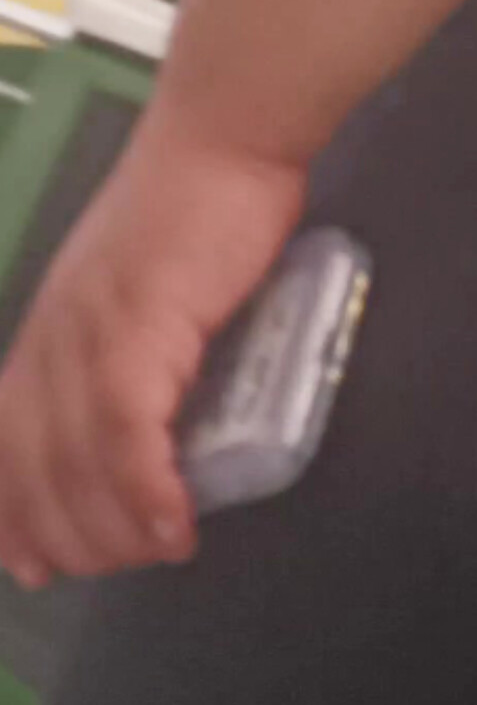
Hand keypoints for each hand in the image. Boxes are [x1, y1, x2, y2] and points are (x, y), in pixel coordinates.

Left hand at [0, 97, 307, 585]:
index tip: (29, 566)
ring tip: (157, 554)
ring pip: (74, 462)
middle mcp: (50, 337)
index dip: (7, 512)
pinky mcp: (137, 330)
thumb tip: (157, 404)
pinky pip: (127, 434)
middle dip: (65, 536)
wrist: (226, 137)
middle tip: (118, 568)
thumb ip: (137, 338)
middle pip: (31, 466)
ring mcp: (88, 333)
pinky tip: (174, 522)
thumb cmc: (203, 198)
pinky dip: (146, 489)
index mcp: (49, 327)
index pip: (3, 440)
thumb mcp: (146, 281)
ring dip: (112, 527)